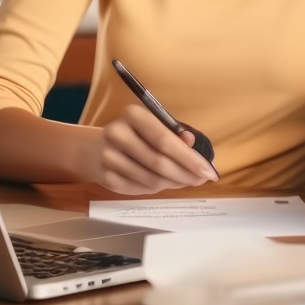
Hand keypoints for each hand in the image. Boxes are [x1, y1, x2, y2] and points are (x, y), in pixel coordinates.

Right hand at [87, 104, 218, 193]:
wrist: (96, 148)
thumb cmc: (136, 134)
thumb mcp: (155, 125)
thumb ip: (175, 133)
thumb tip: (192, 142)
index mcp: (133, 115)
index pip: (164, 140)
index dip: (188, 157)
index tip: (208, 170)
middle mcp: (117, 134)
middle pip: (158, 162)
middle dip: (185, 174)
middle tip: (202, 180)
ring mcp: (109, 158)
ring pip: (151, 179)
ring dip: (174, 183)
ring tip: (186, 180)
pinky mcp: (106, 178)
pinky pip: (140, 189)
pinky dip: (158, 188)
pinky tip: (167, 183)